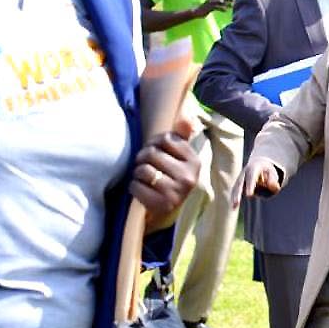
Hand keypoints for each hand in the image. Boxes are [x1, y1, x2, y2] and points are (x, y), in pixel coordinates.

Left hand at [131, 115, 199, 232]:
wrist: (167, 209)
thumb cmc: (170, 175)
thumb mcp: (179, 156)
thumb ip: (181, 136)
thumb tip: (186, 117)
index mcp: (194, 161)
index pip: (166, 139)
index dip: (154, 142)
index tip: (155, 150)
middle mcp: (189, 177)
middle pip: (152, 153)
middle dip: (142, 158)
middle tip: (144, 164)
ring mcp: (176, 192)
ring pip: (143, 170)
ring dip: (137, 173)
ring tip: (144, 177)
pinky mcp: (161, 205)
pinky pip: (136, 186)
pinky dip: (133, 187)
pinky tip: (141, 189)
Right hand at [196, 0, 234, 16]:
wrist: (197, 12)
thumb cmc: (207, 7)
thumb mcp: (214, 3)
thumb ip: (221, 1)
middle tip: (234, 0)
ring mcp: (209, 2)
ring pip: (218, 1)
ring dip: (226, 3)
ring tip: (231, 5)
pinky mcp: (208, 8)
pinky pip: (215, 7)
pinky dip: (221, 8)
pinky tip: (225, 10)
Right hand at [233, 156, 281, 207]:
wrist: (258, 164)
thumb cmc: (267, 170)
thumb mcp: (272, 172)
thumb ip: (273, 180)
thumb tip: (271, 186)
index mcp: (254, 168)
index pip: (251, 177)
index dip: (250, 186)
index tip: (249, 195)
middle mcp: (244, 173)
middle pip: (240, 183)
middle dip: (238, 193)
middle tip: (237, 202)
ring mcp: (240, 178)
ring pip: (235, 188)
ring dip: (234, 197)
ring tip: (234, 207)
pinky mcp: (238, 183)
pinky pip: (234, 191)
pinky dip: (233, 198)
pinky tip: (233, 207)